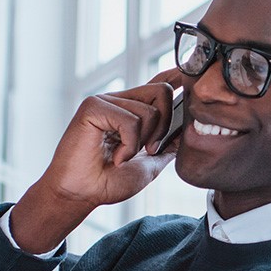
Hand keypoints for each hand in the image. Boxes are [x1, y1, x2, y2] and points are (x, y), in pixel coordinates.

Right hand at [9, 72, 183, 253]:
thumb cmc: (108, 181)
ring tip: (122, 157)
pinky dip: (128, 145)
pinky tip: (115, 157)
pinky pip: (130, 120)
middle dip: (164, 126)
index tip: (189, 76)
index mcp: (131, 110)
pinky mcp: (93, 107)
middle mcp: (119, 100)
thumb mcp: (148, 165)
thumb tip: (184, 134)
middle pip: (162, 92)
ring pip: (149, 111)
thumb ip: (166, 147)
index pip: (158, 84)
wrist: (81, 194)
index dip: (176, 77)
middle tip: (148, 149)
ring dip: (141, 143)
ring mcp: (105, 101)